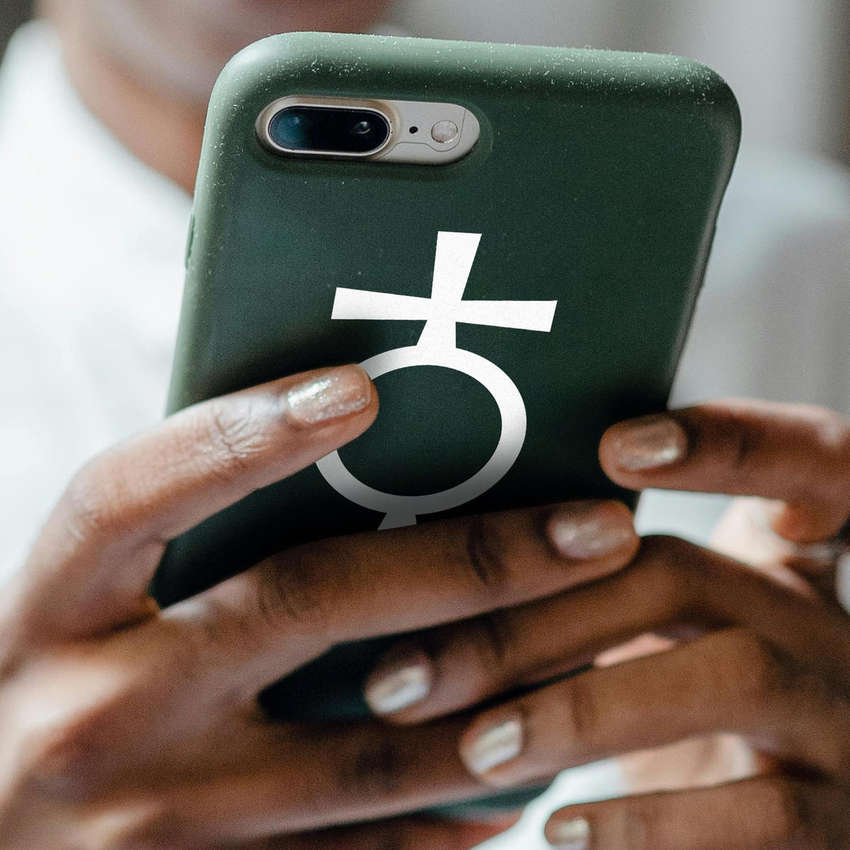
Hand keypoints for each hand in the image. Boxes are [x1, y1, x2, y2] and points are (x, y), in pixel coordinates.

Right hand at [0, 364, 639, 848]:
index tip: (364, 388)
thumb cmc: (47, 699)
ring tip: (605, 639)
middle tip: (596, 526)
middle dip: (469, 560)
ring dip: (499, 696)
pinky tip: (520, 774)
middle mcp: (90, 712)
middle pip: (303, 605)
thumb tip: (343, 463)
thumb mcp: (78, 612)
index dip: (245, 432)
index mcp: (50, 609)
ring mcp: (149, 826)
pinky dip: (447, 815)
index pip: (135, 492)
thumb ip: (182, 547)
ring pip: (363, 751)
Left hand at [363, 400, 849, 848]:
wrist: (794, 821)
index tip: (617, 445)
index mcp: (782, 561)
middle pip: (684, 573)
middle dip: (539, 616)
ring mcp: (842, 717)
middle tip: (409, 671)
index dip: (729, 440)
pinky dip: (647, 823)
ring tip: (476, 747)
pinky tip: (559, 830)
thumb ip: (603, 586)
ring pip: (730, 675)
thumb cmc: (694, 702)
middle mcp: (818, 621)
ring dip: (584, 709)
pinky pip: (760, 815)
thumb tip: (440, 558)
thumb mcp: (674, 633)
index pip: (803, 459)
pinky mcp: (840, 821)